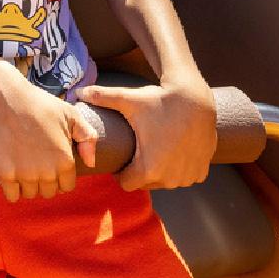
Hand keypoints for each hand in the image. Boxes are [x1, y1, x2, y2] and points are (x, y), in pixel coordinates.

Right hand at [0, 62, 97, 202]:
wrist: (4, 96)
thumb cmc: (38, 103)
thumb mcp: (70, 113)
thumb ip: (88, 137)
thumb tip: (91, 163)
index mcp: (65, 160)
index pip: (67, 186)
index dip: (60, 176)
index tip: (50, 163)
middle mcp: (47, 172)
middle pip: (49, 192)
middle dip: (44, 181)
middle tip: (35, 162)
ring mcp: (25, 174)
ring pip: (31, 195)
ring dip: (27, 184)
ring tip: (22, 165)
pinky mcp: (5, 174)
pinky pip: (12, 196)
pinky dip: (12, 189)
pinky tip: (11, 174)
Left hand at [76, 77, 216, 190]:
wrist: (195, 100)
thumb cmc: (159, 101)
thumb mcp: (128, 100)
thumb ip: (101, 97)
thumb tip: (77, 93)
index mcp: (147, 169)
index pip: (126, 184)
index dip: (120, 172)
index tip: (121, 158)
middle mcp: (169, 180)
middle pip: (146, 183)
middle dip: (139, 170)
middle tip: (137, 150)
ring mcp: (187, 178)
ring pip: (166, 181)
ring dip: (160, 170)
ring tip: (155, 148)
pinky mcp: (201, 173)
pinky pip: (184, 176)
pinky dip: (179, 168)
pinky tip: (174, 150)